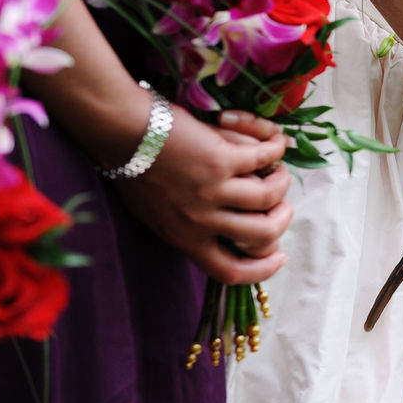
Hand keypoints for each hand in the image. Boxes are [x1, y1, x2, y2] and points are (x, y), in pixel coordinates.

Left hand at [113, 110, 293, 285]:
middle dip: (281, 221)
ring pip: (270, 198)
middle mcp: (200, 220)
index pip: (230, 272)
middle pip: (261, 237)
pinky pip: (265, 159)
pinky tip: (274, 144)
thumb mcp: (156, 214)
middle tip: (281, 206)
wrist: (121, 131)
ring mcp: (213, 190)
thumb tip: (224, 228)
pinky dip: (275, 150)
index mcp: (184, 238)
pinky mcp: (221, 160)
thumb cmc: (134, 168)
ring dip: (281, 182)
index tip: (279, 255)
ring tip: (276, 171)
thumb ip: (188, 226)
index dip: (263, 270)